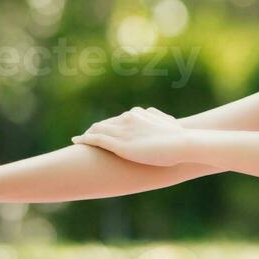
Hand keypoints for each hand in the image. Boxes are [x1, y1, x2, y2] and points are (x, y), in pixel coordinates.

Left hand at [70, 106, 191, 166]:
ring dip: (87, 133)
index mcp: (138, 114)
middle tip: (86, 135)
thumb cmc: (179, 137)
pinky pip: (95, 139)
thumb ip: (159, 118)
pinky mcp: (119, 144)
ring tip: (79, 140)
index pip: (118, 119)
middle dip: (95, 128)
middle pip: (105, 122)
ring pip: (97, 129)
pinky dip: (84, 138)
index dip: (109, 125)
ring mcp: (122, 131)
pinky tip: (76, 141)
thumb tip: (153, 115)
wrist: (182, 143)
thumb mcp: (169, 124)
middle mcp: (127, 119)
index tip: (103, 130)